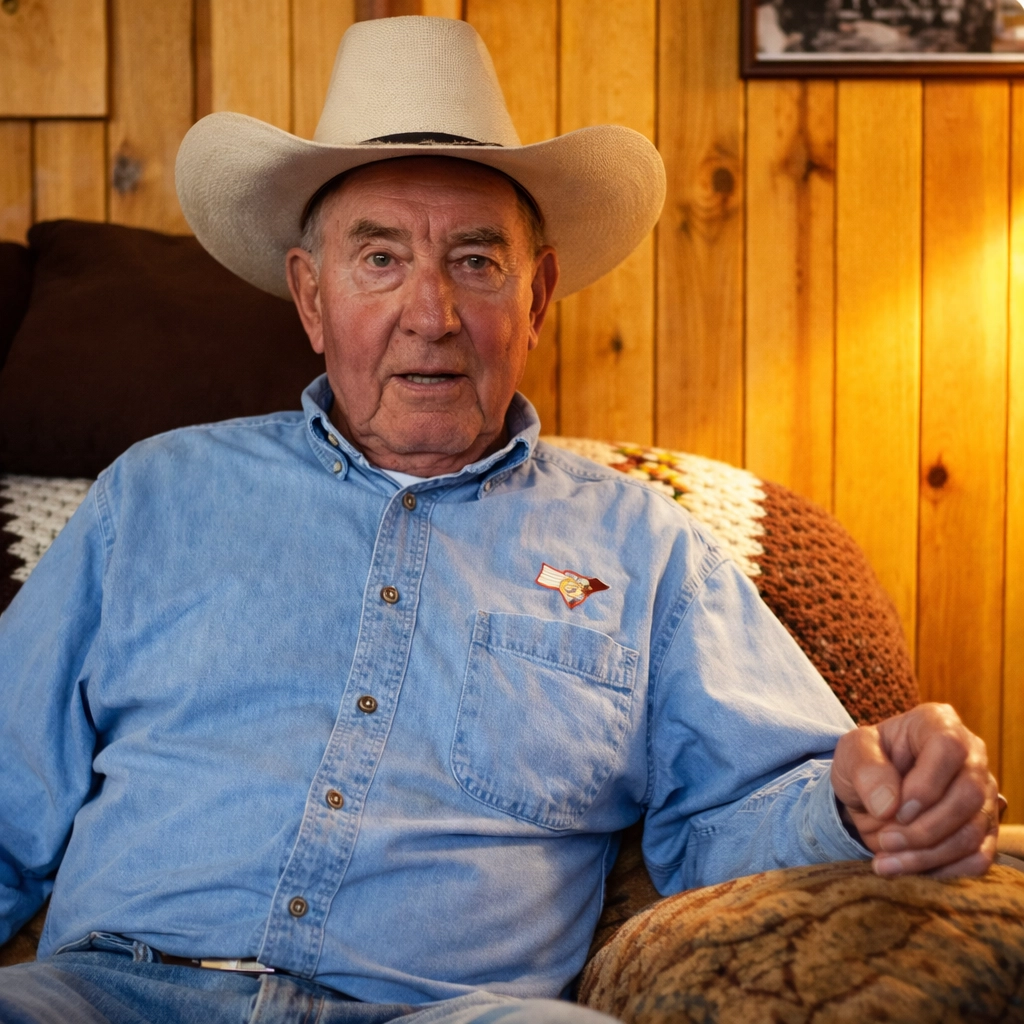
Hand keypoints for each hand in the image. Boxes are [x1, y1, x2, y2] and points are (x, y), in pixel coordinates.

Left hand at [831, 703, 998, 877]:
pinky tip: (907, 868)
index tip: (896, 809)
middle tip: (885, 840)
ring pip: (973, 832)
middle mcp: (970, 756)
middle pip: (968, 796)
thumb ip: (866, 769)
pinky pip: (977, 858)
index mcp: (937, 723)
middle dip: (924, 828)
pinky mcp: (983, 829)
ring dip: (928, 854)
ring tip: (886, 861)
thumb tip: (890, 807)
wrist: (871, 791)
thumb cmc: (864, 762)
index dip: (926, 784)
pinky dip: (942, 870)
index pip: (948, 747)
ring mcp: (982, 794)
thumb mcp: (851, 753)